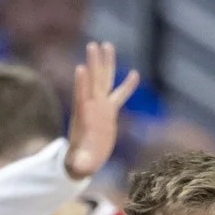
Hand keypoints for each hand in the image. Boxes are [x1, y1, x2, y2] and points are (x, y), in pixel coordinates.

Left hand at [62, 41, 140, 181]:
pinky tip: (135, 73)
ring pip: (104, 81)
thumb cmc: (80, 163)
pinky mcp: (109, 112)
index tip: (80, 69)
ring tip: (106, 44)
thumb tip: (79, 170)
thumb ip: (80, 164)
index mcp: (84, 119)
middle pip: (94, 82)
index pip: (82, 99)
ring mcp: (101, 108)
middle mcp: (93, 108)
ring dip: (105, 64)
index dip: (81, 85)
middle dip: (94, 65)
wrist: (84, 160)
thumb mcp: (80, 165)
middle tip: (93, 45)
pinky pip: (119, 95)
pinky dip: (127, 85)